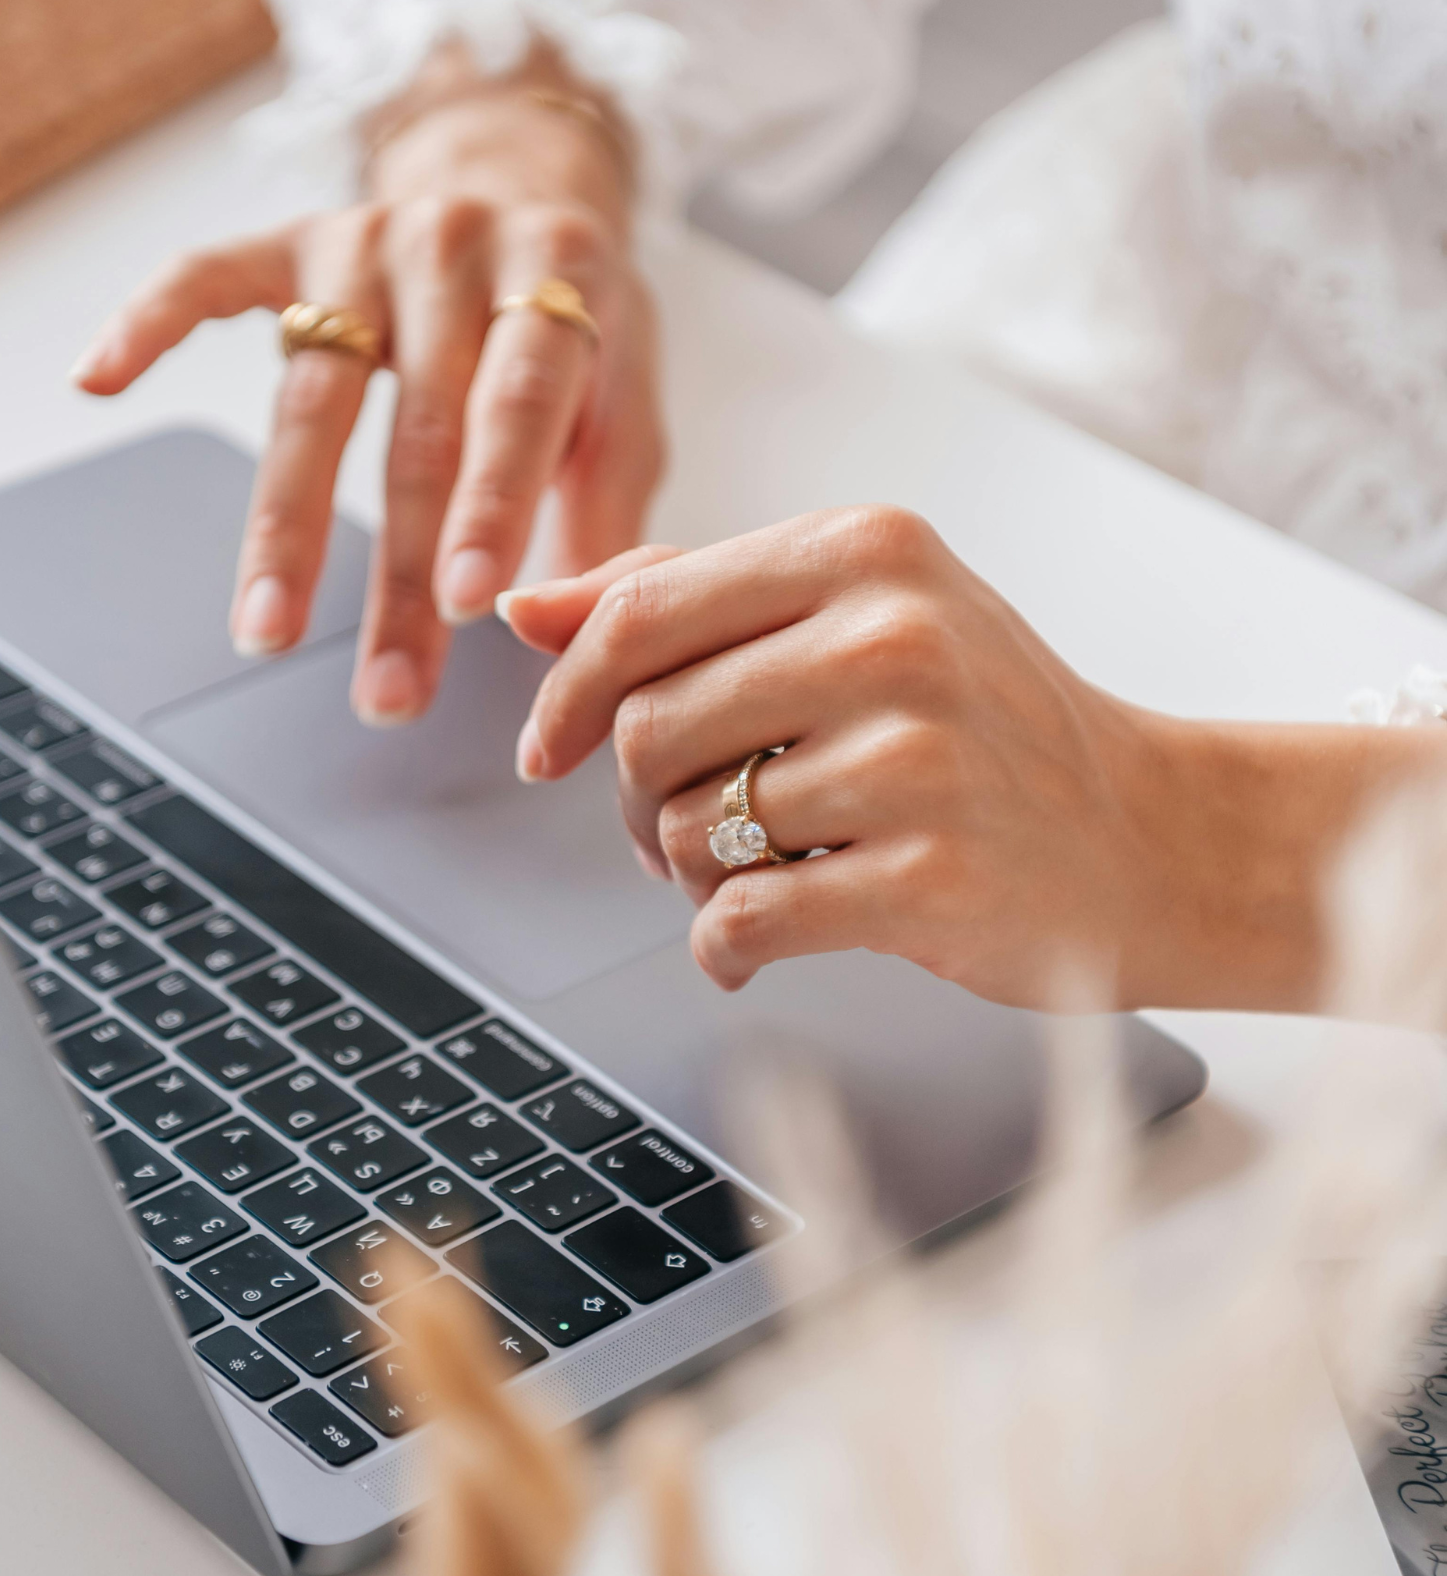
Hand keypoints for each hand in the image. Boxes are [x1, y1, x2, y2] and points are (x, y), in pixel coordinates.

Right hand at [73, 52, 663, 725]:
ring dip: (284, 526)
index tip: (469, 606)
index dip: (492, 505)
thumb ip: (611, 505)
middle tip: (385, 688)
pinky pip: (203, 276)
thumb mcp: (629, 398)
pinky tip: (96, 381)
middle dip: (398, 572)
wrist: (527, 185)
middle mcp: (455, 250)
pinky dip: (147, 323)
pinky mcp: (291, 244)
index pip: (518, 403)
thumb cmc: (579, 324)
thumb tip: (581, 628)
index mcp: (560, 279)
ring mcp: (364, 245)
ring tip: (264, 630)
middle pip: (416, 428)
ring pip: (311, 397)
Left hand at [501, 509, 1446, 1011]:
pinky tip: (749, 946)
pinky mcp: (930, 876)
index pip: (640, 610)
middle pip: (646, 726)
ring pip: (686, 830)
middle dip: (630, 799)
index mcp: (863, 550)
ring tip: (747, 875)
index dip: (565, 693)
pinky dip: (721, 948)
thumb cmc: (981, 722)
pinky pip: (742, 921)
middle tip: (668, 833)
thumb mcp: (854, 616)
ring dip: (685, 876)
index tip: (548, 750)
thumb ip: (688, 600)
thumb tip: (520, 610)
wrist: (1147, 837)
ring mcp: (919, 758)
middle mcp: (893, 636)